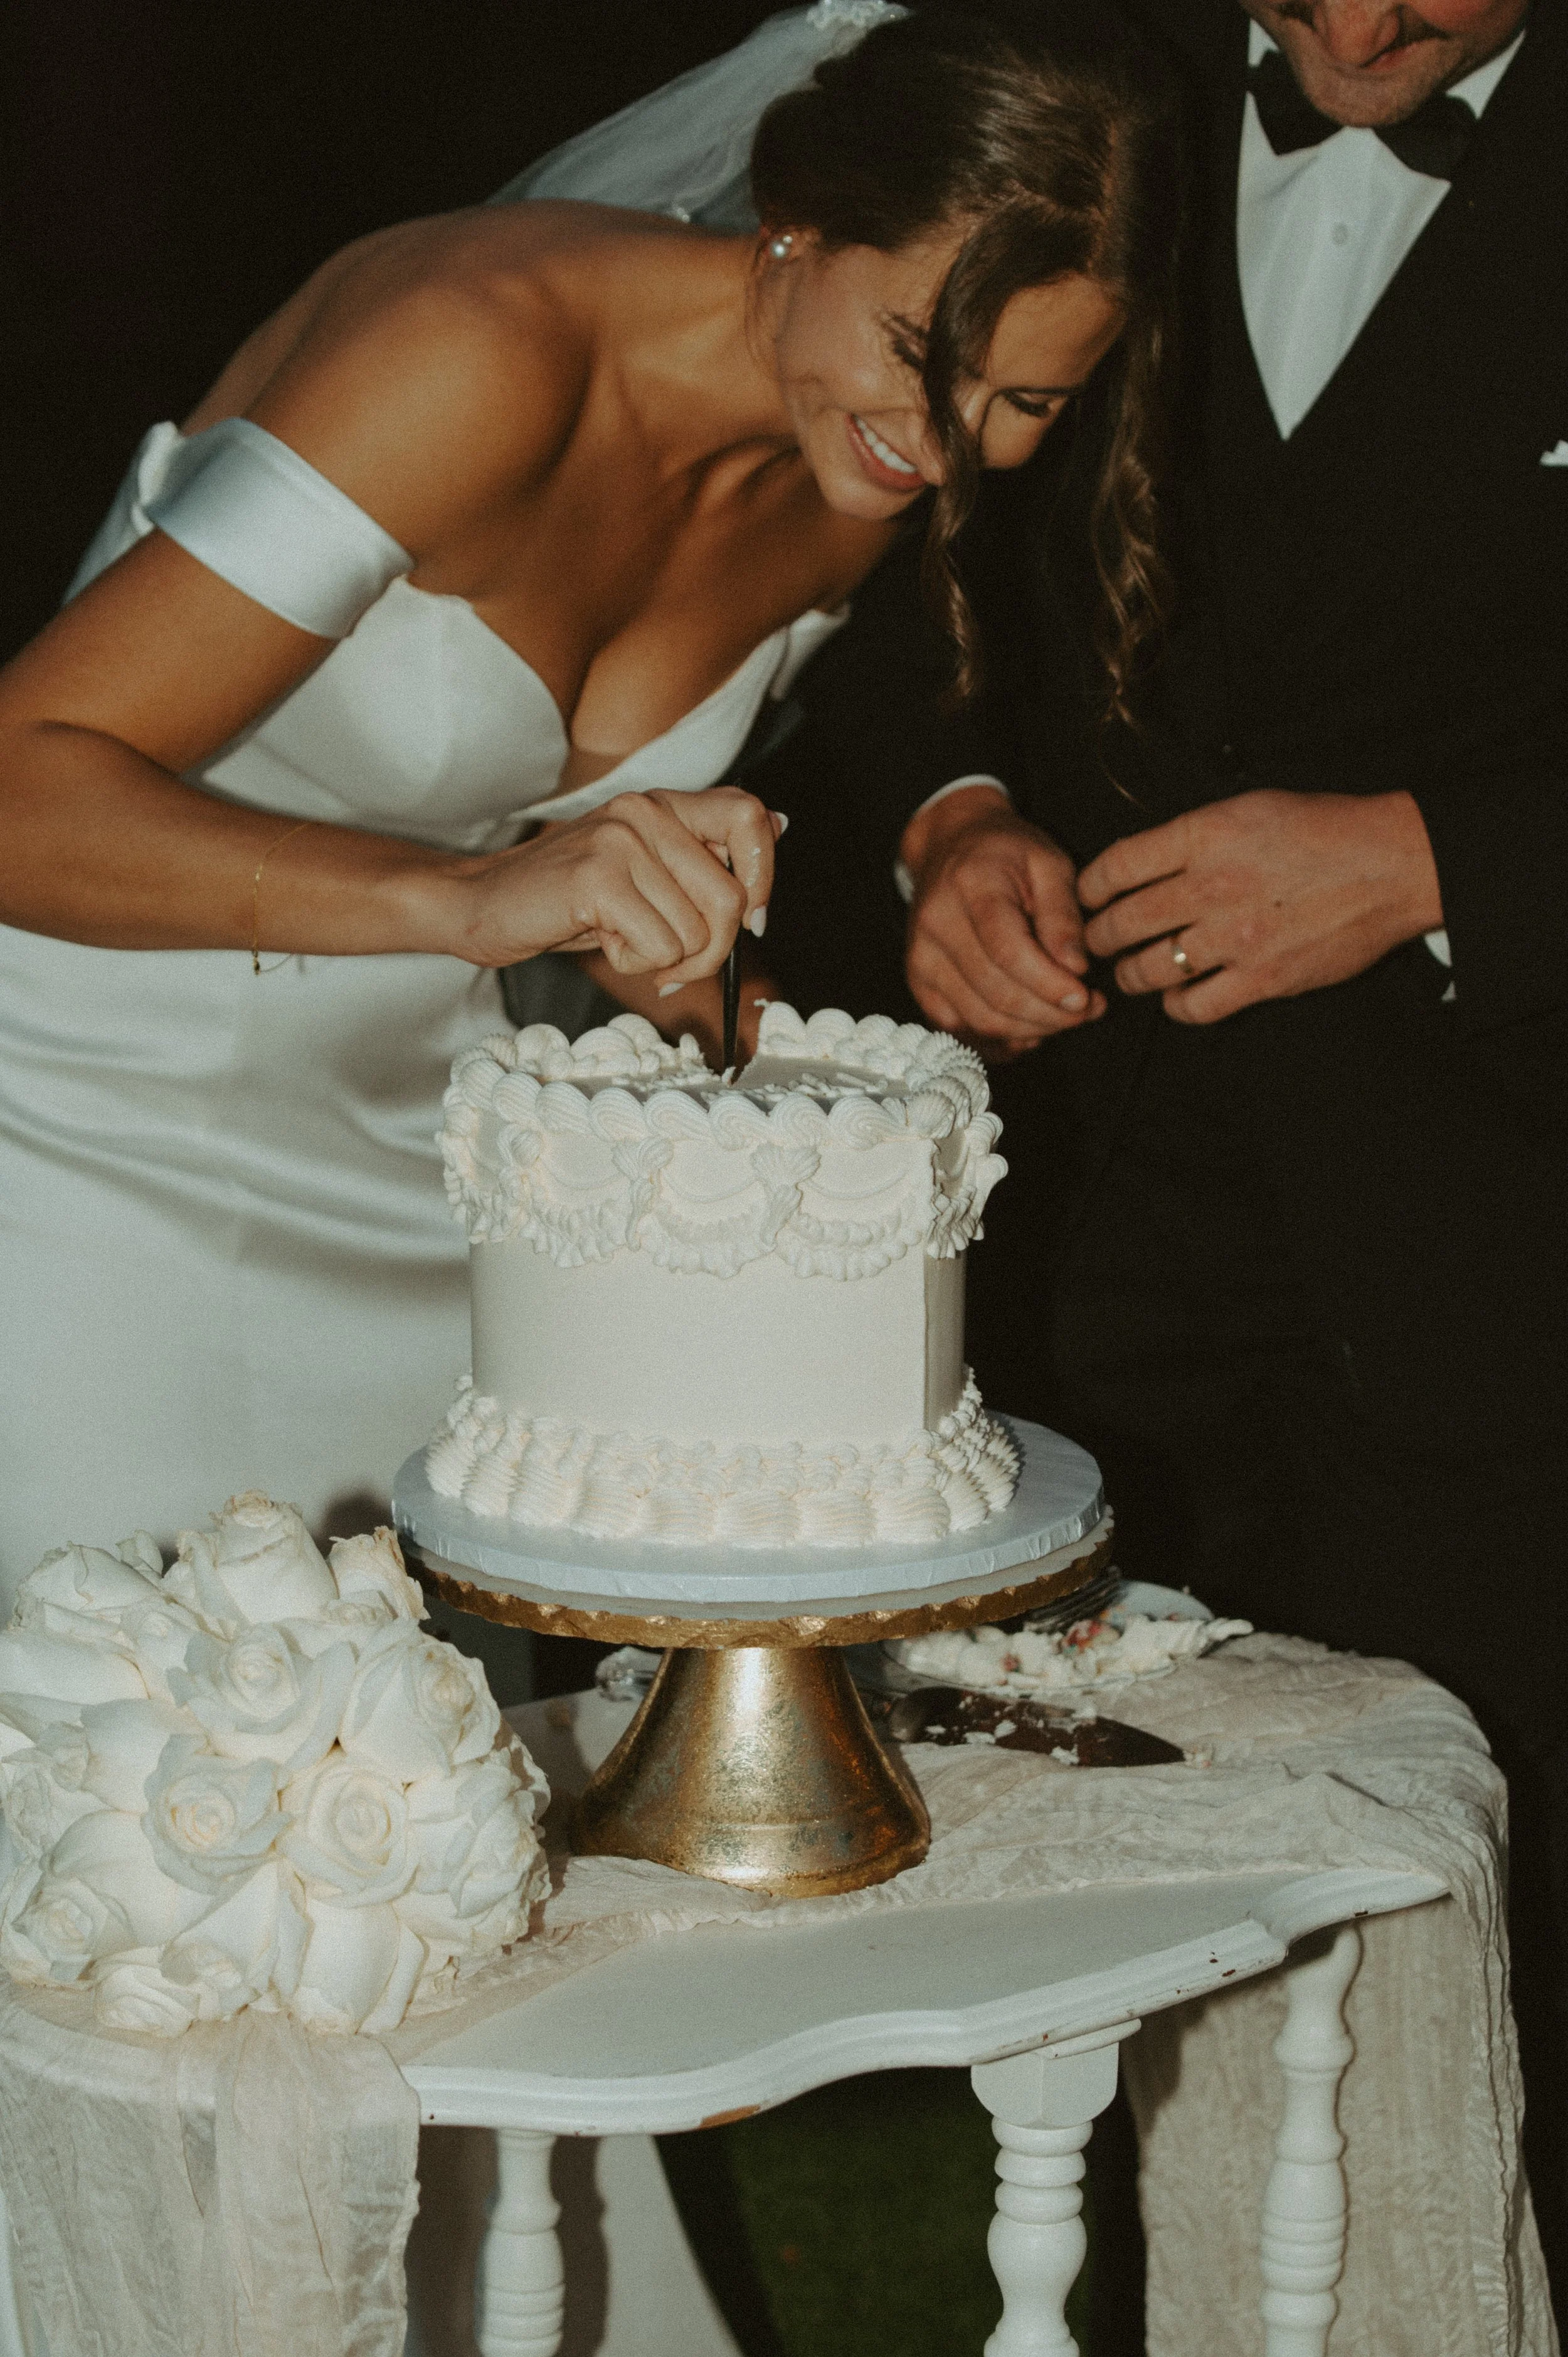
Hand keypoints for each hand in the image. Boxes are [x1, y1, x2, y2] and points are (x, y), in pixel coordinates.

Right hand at [448, 788, 782, 981]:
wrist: (480, 904)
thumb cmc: (566, 900)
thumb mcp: (644, 871)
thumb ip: (703, 853)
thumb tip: (780, 823)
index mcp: (662, 804)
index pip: (750, 815)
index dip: (763, 877)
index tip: (749, 920)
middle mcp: (645, 811)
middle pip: (730, 898)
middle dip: (712, 952)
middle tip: (672, 963)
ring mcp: (620, 841)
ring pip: (697, 932)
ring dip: (667, 960)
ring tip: (623, 940)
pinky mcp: (597, 878)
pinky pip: (660, 946)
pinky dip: (636, 962)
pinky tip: (602, 940)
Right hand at [902, 790, 1105, 1049]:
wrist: (950, 846)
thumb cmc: (1005, 854)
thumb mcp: (1048, 864)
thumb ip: (1063, 915)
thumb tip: (1076, 968)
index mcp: (972, 886)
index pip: (1009, 952)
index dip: (1050, 984)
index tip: (1086, 998)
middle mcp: (937, 924)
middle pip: (997, 993)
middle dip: (1050, 1014)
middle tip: (1087, 1011)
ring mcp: (922, 957)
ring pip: (981, 1019)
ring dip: (1031, 1031)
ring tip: (1064, 1018)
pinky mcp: (920, 982)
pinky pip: (960, 1030)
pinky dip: (998, 1041)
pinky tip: (1029, 1032)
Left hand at [1077, 788, 1443, 1023]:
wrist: (1392, 864)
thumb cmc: (1324, 831)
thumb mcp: (1249, 808)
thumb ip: (1193, 837)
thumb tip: (1144, 866)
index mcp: (1205, 836)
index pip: (1115, 867)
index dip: (1088, 888)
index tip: (1085, 899)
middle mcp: (1211, 886)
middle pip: (1120, 923)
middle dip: (1098, 938)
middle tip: (1097, 943)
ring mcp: (1235, 936)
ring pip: (1147, 970)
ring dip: (1130, 975)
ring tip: (1130, 972)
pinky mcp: (1262, 978)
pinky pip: (1193, 1007)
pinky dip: (1177, 1005)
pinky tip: (1179, 995)